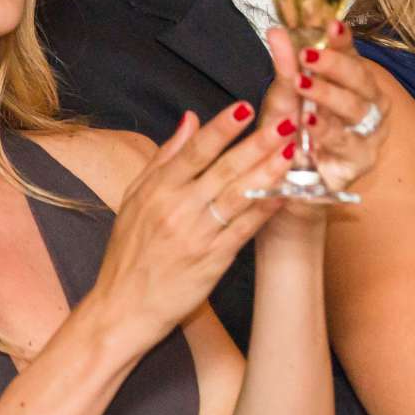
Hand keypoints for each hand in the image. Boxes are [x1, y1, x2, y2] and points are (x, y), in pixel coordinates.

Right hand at [83, 100, 296, 349]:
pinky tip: (285, 193)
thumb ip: (165, 156)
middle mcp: (177, 209)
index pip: (194, 151)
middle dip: (257, 144)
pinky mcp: (213, 261)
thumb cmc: (129, 252)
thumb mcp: (135, 198)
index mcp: (156, 190)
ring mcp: (197, 236)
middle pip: (223, 170)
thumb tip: (190, 118)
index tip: (245, 107)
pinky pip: (245, 229)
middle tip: (284, 123)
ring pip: (238, 197)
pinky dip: (265, 210)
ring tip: (292, 152)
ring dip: (267, 173)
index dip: (221, 128)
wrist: (122, 308)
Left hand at [278, 20, 388, 199]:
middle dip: (335, 65)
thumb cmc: (292, 131)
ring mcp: (368, 132)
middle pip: (360, 79)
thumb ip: (285, 65)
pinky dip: (328, 131)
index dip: (343, 40)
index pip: (351, 54)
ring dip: (329, 95)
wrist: (289, 177)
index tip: (331, 24)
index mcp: (352, 81)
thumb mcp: (284, 95)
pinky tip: (310, 122)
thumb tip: (276, 31)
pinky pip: (347, 143)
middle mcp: (367, 103)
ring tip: (303, 84)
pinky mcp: (360, 159)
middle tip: (308, 55)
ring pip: (357, 109)